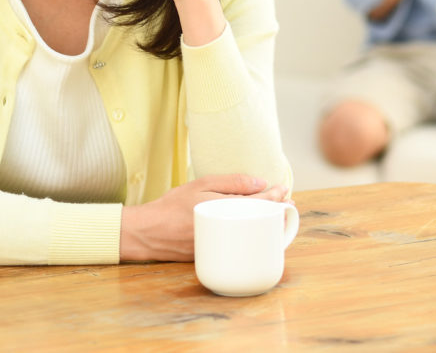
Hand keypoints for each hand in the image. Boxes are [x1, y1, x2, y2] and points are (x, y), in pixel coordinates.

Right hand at [119, 174, 291, 261]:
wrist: (149, 233)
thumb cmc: (172, 206)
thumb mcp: (200, 185)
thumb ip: (231, 182)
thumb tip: (260, 183)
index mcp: (224, 210)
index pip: (258, 202)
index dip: (275, 196)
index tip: (284, 189)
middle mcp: (226, 229)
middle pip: (260, 219)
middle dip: (275, 210)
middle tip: (286, 201)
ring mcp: (222, 244)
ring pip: (252, 232)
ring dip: (265, 222)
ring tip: (275, 212)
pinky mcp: (216, 254)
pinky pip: (239, 242)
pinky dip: (249, 233)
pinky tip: (254, 226)